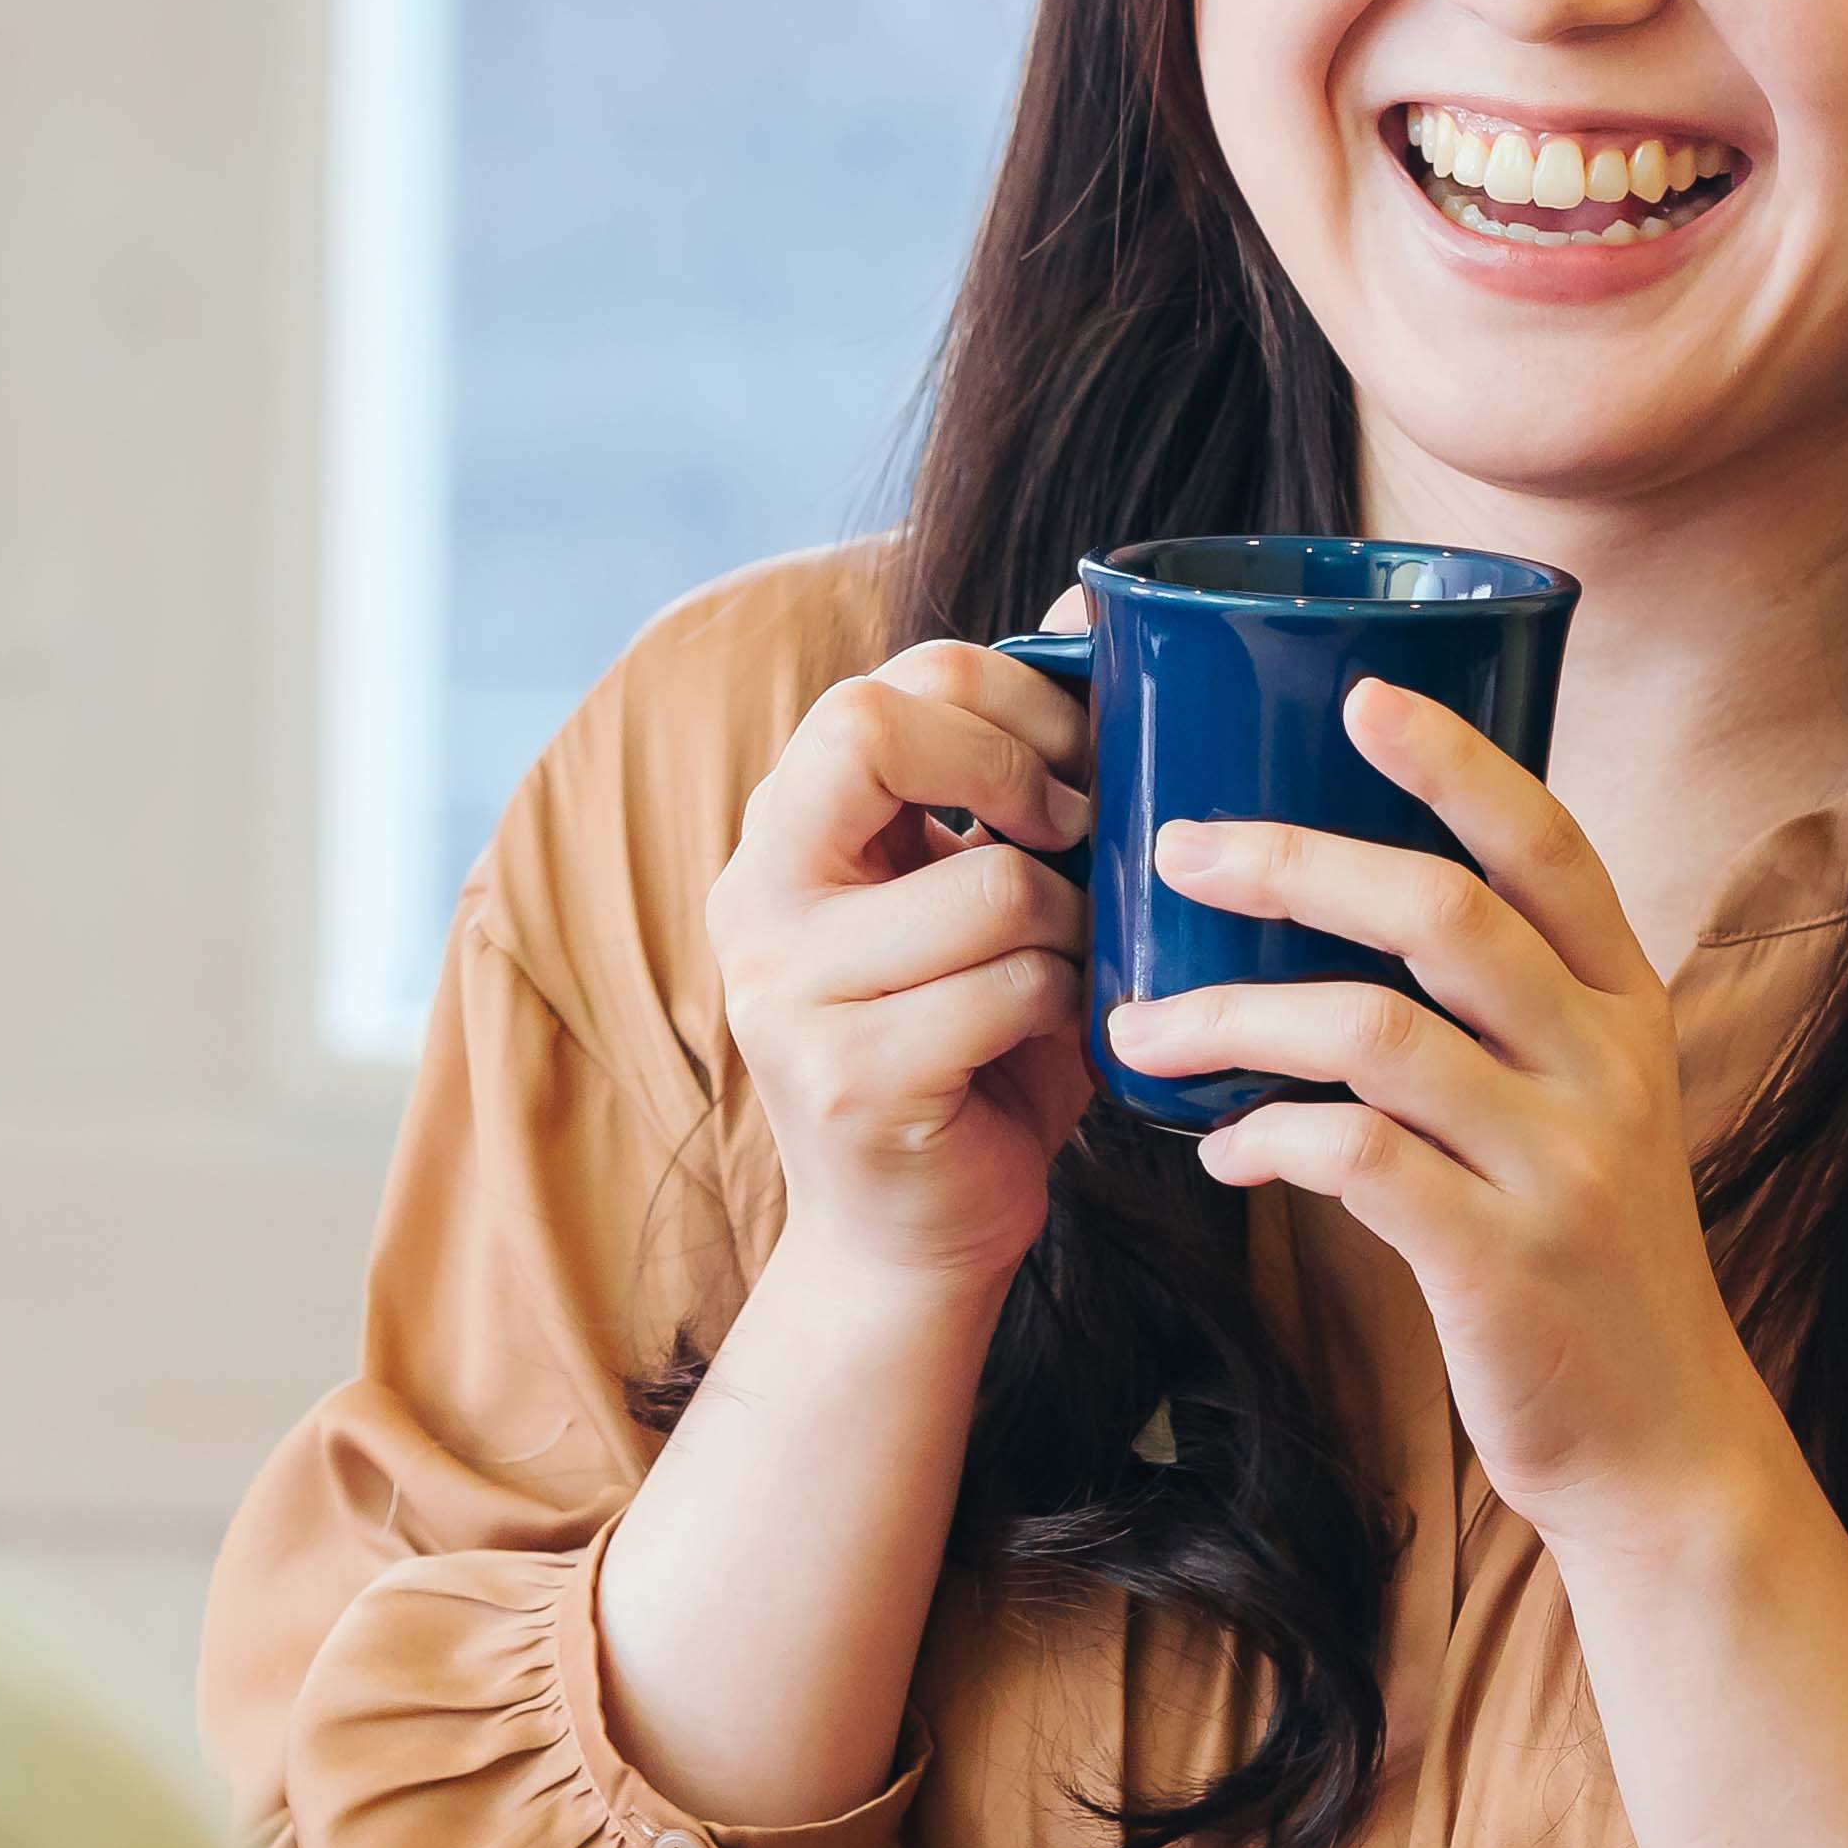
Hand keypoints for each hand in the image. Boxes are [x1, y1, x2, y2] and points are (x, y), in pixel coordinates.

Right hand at [710, 628, 1096, 1295]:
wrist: (912, 1240)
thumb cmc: (973, 1052)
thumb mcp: (986, 889)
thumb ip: (1013, 764)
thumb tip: (1092, 607)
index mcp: (781, 835)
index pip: (873, 690)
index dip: (999, 700)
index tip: (1075, 762)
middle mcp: (755, 898)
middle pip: (875, 729)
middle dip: (1017, 764)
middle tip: (1078, 830)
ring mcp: (786, 991)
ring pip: (993, 881)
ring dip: (1074, 925)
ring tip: (1071, 967)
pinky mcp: (846, 1076)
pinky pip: (1012, 987)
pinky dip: (1070, 1007)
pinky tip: (1060, 1038)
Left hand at [1104, 677, 1798, 1560]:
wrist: (1660, 1444)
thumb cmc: (1582, 1257)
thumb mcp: (1580, 1105)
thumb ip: (1493, 1012)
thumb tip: (1330, 908)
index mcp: (1622, 1006)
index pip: (1548, 846)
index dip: (1456, 761)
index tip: (1358, 693)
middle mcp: (1606, 1066)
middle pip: (1445, 915)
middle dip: (1296, 862)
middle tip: (1177, 848)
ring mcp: (1561, 1165)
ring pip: (1377, 1034)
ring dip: (1237, 1017)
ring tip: (1141, 1026)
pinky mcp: (1502, 1263)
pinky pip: (1360, 1163)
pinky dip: (1269, 1140)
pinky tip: (1220, 1149)